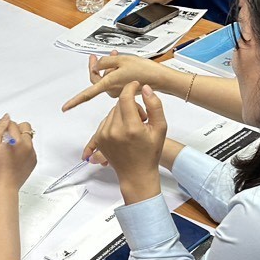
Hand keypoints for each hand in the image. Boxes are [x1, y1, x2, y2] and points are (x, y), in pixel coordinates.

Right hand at [0, 114, 36, 191]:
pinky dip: (23, 149)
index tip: (0, 137)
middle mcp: (28, 146)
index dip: (3, 129)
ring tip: (10, 151)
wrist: (4, 186)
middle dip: (15, 130)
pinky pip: (30, 148)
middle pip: (25, 127)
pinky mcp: (34, 160)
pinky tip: (15, 157)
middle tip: (6, 141)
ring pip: (28, 137)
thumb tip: (6, 117)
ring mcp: (32, 153)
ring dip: (20, 139)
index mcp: (17, 140)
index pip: (12, 123)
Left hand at [62, 51, 172, 110]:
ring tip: (116, 54)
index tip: (65, 108)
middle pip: (97, 79)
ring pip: (106, 78)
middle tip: (96, 55)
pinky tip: (120, 62)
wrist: (160, 80)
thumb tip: (96, 65)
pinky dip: (114, 71)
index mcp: (109, 84)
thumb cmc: (145, 71)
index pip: (88, 93)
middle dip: (98, 66)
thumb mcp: (122, 59)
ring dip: (108, 66)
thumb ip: (105, 61)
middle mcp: (111, 91)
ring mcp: (117, 92)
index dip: (75, 101)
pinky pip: (113, 80)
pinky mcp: (122, 91)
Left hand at [87, 82, 166, 203]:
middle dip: (130, 106)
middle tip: (141, 119)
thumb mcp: (160, 128)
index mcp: (131, 128)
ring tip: (132, 128)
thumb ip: (154, 106)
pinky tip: (123, 132)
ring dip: (122, 114)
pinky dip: (114, 122)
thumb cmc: (149, 153)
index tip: (135, 85)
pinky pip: (105, 121)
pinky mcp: (98, 139)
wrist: (136, 174)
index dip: (130, 88)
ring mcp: (104, 135)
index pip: (125, 98)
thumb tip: (146, 88)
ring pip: (112, 112)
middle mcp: (114, 131)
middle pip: (119, 104)